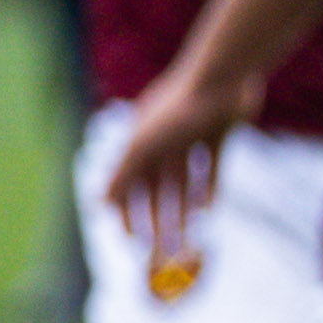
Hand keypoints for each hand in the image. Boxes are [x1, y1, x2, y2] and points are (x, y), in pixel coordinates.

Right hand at [98, 78, 246, 255]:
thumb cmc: (180, 108)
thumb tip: (99, 205)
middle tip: (162, 248)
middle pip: (156, 187)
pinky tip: (209, 212)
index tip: (133, 240)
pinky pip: (212, 167)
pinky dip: (210, 188)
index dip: (128, 212)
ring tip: (186, 236)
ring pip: (184, 181)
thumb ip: (123, 174)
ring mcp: (190, 135)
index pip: (128, 184)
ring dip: (183, 209)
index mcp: (140, 139)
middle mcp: (162, 138)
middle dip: (157, 218)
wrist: (224, 75)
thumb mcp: (146, 144)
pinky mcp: (218, 133)